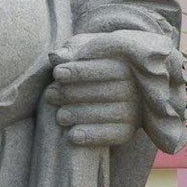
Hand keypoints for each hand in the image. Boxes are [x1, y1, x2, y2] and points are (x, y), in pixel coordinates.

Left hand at [46, 30, 186, 150]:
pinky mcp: (129, 131)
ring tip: (59, 116)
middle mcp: (136, 89)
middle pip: (106, 91)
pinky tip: (72, 135)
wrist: (105, 94)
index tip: (57, 73)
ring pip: (109, 113)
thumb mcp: (84, 53)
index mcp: (128, 66)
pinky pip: (113, 135)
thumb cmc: (91, 66)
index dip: (82, 71)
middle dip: (74, 93)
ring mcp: (134, 111)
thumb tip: (56, 55)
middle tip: (50, 94)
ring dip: (80, 114)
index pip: (108, 67)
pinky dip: (92, 135)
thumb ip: (72, 51)